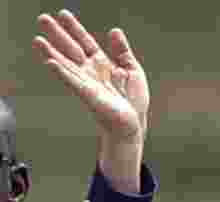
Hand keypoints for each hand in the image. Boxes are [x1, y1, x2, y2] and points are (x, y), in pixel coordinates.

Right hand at [35, 11, 148, 144]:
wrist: (134, 123)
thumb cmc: (133, 100)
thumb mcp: (133, 69)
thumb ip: (122, 51)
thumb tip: (114, 30)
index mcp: (101, 63)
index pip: (85, 41)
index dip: (74, 28)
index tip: (62, 13)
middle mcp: (90, 70)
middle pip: (71, 48)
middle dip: (57, 34)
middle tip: (42, 18)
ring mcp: (86, 82)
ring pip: (65, 64)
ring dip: (51, 52)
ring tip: (38, 40)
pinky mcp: (87, 95)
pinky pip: (72, 82)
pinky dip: (61, 73)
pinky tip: (50, 63)